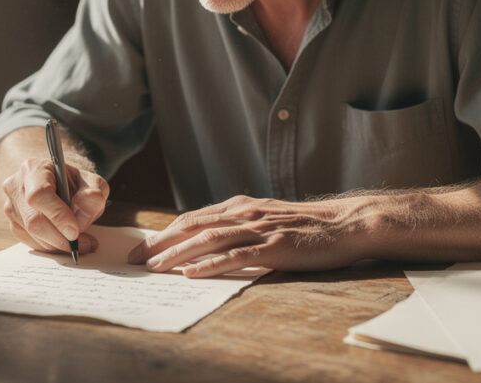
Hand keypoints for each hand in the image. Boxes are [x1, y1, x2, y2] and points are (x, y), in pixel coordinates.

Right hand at [1, 157, 108, 254]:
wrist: (60, 186)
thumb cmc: (74, 184)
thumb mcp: (92, 184)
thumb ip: (93, 197)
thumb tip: (81, 219)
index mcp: (34, 168)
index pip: (39, 194)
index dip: (57, 215)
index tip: (75, 231)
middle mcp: (16, 186)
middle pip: (33, 220)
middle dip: (60, 237)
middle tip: (83, 242)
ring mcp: (11, 206)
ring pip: (33, 235)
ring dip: (58, 243)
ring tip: (80, 241)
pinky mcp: (13, 224)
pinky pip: (31, 243)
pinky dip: (51, 246)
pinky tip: (65, 239)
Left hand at [126, 196, 364, 277]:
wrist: (345, 222)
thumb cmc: (307, 225)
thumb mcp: (266, 218)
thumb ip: (239, 226)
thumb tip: (208, 241)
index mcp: (240, 206)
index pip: (192, 219)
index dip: (164, 234)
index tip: (141, 249)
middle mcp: (245, 213)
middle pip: (193, 227)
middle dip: (160, 244)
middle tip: (135, 260)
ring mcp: (259, 229)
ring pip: (209, 240)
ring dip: (178, 254)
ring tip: (155, 267)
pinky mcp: (275, 247)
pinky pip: (237, 256)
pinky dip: (211, 264)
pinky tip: (193, 273)